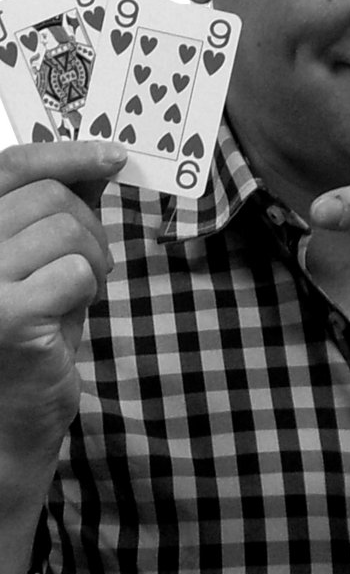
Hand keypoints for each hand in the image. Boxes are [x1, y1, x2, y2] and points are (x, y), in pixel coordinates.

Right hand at [0, 140, 125, 461]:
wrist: (9, 421)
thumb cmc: (28, 333)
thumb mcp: (43, 258)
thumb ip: (60, 208)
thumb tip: (98, 160)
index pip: (11, 164)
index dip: (67, 153)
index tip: (114, 155)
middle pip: (47, 195)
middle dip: (89, 224)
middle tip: (93, 262)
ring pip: (64, 228)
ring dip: (92, 257)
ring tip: (80, 290)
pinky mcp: (6, 316)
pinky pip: (75, 270)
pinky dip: (88, 288)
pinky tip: (70, 313)